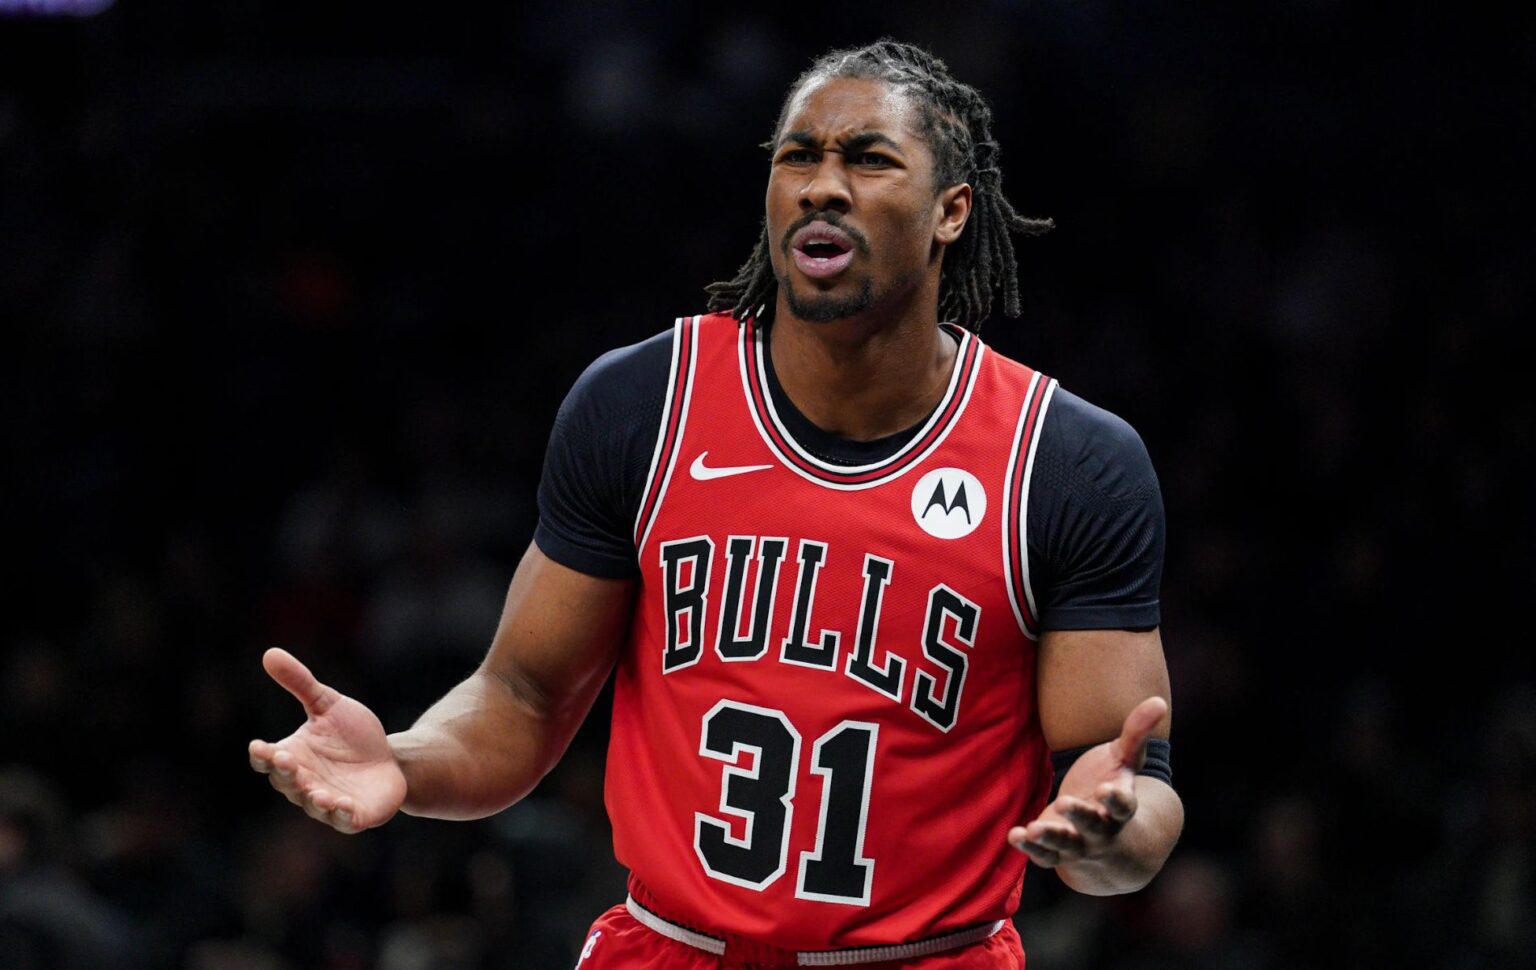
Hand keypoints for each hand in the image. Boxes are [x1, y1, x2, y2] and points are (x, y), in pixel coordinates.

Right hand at [248, 648, 406, 833]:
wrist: (390, 760)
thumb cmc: (353, 735)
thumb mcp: (328, 704)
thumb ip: (300, 683)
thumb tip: (269, 653)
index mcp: (293, 758)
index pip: (268, 760)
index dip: (262, 755)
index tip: (259, 746)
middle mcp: (304, 784)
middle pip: (287, 782)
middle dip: (287, 773)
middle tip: (287, 761)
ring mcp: (327, 802)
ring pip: (313, 805)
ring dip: (314, 799)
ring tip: (318, 793)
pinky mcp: (353, 816)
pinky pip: (343, 820)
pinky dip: (340, 814)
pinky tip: (342, 804)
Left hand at [1009, 696, 1165, 867]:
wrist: (1107, 836)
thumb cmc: (1112, 785)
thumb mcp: (1125, 759)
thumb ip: (1137, 732)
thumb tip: (1159, 700)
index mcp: (1121, 808)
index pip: (1123, 806)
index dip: (1115, 800)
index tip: (1106, 789)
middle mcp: (1102, 830)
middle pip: (1093, 826)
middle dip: (1080, 816)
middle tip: (1064, 803)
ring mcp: (1079, 844)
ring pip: (1066, 846)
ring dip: (1050, 838)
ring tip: (1034, 829)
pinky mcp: (1056, 852)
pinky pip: (1044, 856)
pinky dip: (1031, 849)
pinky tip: (1015, 835)